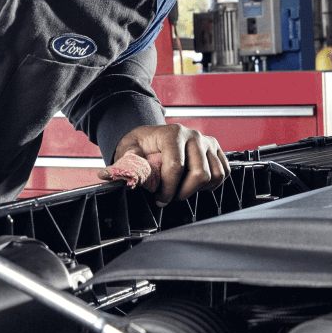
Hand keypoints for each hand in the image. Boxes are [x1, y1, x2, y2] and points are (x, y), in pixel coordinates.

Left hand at [104, 124, 228, 205]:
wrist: (153, 136)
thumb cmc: (141, 144)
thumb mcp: (128, 151)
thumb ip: (125, 164)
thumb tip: (108, 176)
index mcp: (172, 133)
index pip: (176, 167)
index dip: (168, 189)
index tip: (159, 199)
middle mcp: (194, 135)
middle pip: (200, 174)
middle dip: (183, 192)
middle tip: (170, 197)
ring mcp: (207, 142)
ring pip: (214, 175)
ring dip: (198, 190)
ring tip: (182, 190)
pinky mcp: (216, 150)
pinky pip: (223, 173)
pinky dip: (211, 185)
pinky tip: (195, 184)